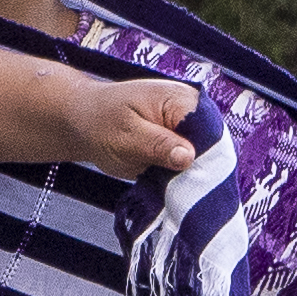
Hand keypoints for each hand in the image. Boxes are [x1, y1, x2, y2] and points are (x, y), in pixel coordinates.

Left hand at [60, 70, 203, 180]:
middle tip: (183, 195)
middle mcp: (194, 114)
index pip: (211, 132)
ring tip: (175, 193)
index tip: (195, 183)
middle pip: (213, 149)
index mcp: (183, 100)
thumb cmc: (99, 121)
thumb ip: (157, 144)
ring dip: (191, 179)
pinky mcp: (182, 146)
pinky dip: (182, 181)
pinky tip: (173, 191)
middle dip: (199, 172)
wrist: (83, 122)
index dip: (207, 159)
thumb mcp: (125, 135)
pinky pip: (191, 167)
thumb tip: (188, 157)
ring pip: (205, 161)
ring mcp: (189, 131)